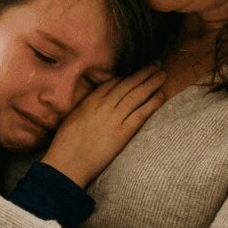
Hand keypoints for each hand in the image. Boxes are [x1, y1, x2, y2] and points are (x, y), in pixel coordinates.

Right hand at [41, 65, 165, 186]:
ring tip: (163, 74)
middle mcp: (104, 105)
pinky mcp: (122, 132)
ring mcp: (114, 118)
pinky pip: (141, 114)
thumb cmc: (65, 144)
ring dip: (151, 83)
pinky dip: (152, 103)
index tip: (137, 71)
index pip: (113, 83)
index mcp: (90, 100)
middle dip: (143, 73)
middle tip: (156, 64)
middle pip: (128, 84)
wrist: (67, 163)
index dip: (127, 76)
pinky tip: (161, 95)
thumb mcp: (72, 117)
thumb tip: (93, 102)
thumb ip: (85, 106)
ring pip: (137, 95)